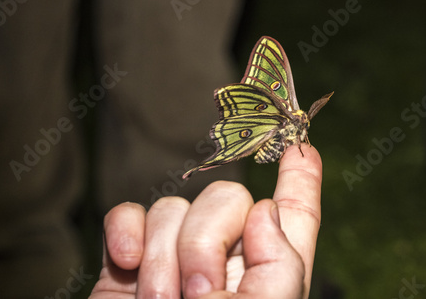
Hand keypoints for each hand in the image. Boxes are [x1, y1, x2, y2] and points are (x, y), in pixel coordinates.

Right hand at [90, 145, 321, 298]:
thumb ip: (279, 268)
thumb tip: (265, 210)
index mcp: (267, 279)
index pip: (294, 216)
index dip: (301, 178)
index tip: (301, 142)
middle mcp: (224, 262)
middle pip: (228, 196)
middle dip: (207, 239)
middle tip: (195, 296)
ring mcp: (173, 258)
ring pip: (174, 206)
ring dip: (163, 256)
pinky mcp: (128, 261)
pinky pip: (129, 213)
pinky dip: (125, 232)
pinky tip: (124, 263)